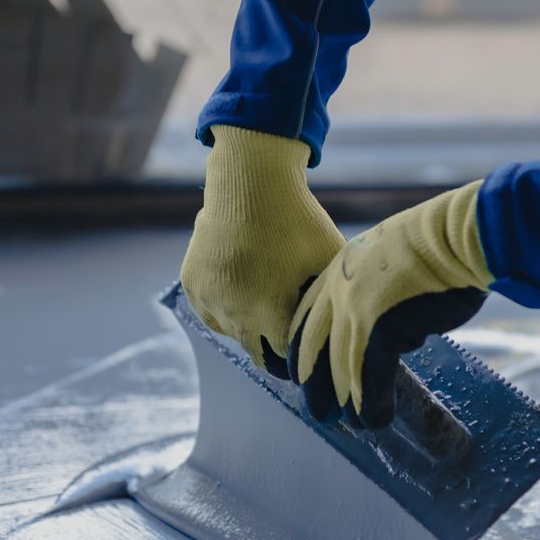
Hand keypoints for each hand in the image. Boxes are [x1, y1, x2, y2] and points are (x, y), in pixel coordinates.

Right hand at [180, 125, 345, 375]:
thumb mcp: (328, 261)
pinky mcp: (191, 285)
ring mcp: (209, 301)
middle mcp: (235, 316)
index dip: (301, 352)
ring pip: (232, 333)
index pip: (287, 357)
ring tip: (264, 305)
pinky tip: (241, 293)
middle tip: (288, 335)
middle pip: (257, 353)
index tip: (310, 345)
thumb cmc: (298, 221)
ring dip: (248, 328)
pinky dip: (225, 309)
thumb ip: (334, 300)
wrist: (249, 182)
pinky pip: (210, 312)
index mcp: (270, 316)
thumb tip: (348, 329)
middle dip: (274, 348)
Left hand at [287, 181, 492, 427]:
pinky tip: (377, 420)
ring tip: (355, 425)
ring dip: (346, 403)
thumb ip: (378, 292)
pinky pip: (369, 378)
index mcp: (339, 270)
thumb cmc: (442, 245)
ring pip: (340, 369)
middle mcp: (339, 289)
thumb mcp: (393, 261)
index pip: (306, 319)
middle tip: (320, 413)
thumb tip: (390, 332)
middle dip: (314, 386)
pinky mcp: (380, 329)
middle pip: (313, 349)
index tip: (305, 376)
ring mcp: (356, 309)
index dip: (304, 353)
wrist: (463, 234)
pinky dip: (373, 405)